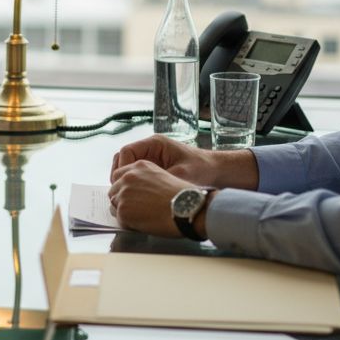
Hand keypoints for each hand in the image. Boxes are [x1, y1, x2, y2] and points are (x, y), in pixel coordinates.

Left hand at [107, 160, 195, 237]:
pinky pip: (120, 220)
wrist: (187, 208)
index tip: (131, 196)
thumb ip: (145, 181)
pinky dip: (129, 224)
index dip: (124, 188)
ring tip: (143, 217)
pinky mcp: (123, 210)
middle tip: (137, 210)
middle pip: (114, 190)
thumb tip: (136, 193)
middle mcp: (128, 177)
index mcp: (139, 166)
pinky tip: (144, 224)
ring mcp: (124, 193)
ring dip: (125, 212)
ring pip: (115, 205)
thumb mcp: (162, 177)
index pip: (119, 176)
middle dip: (122, 200)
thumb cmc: (182, 196)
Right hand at [110, 135, 257, 189]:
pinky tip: (137, 195)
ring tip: (127, 194)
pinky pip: (137, 173)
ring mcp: (152, 157)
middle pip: (123, 158)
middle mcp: (151, 148)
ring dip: (125, 179)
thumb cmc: (203, 170)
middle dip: (119, 174)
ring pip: (128, 166)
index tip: (122, 183)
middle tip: (120, 191)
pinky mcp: (156, 167)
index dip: (121, 168)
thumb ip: (159, 181)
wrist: (219, 172)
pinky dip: (134, 183)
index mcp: (155, 144)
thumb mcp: (180, 176)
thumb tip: (140, 192)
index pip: (126, 152)